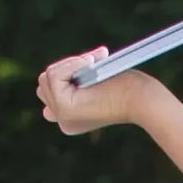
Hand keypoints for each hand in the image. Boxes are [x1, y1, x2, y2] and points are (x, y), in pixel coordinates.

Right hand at [36, 48, 158, 133]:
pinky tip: (90, 65)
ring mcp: (61, 116)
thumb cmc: (123, 88)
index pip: (48, 91)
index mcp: (70, 120)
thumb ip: (70, 81)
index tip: (89, 65)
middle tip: (94, 61)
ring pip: (47, 77)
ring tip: (93, 63)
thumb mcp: (92, 82)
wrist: (138, 98)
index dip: (63, 74)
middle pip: (44, 82)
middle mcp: (63, 121)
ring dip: (71, 64)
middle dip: (66, 67)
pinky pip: (54, 74)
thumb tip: (48, 77)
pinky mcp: (63, 107)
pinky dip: (71, 64)